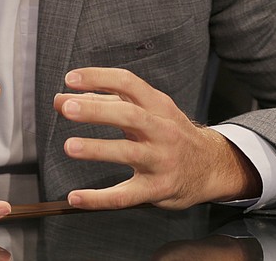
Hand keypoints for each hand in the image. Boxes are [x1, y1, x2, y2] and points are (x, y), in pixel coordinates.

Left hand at [53, 67, 259, 210]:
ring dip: (97, 149)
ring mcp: (161, 160)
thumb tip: (65, 98)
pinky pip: (126, 196)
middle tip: (66, 107)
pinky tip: (76, 197)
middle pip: (128, 115)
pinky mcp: (157, 189)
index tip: (70, 79)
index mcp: (157, 104)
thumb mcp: (149, 110)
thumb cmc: (170, 132)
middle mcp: (161, 129)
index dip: (98, 77)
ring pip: (128, 153)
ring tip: (69, 146)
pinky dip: (99, 198)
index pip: (127, 82)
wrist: (210, 166)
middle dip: (96, 110)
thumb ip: (108, 102)